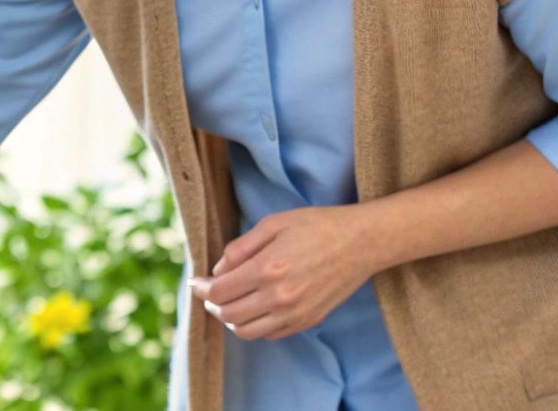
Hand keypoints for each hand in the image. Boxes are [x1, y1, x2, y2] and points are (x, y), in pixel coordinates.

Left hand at [189, 204, 381, 340]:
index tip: (196, 283)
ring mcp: (296, 313)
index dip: (202, 288)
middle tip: (209, 293)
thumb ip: (240, 249)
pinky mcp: (308, 320)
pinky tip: (254, 308)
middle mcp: (280, 297)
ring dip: (231, 319)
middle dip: (212, 305)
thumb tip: (218, 271)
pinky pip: (270, 334)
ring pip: (247, 331)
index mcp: (268, 269)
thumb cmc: (316, 226)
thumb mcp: (272, 224)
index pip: (220, 291)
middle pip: (229, 315)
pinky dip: (255, 325)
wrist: (361, 242)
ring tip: (229, 303)